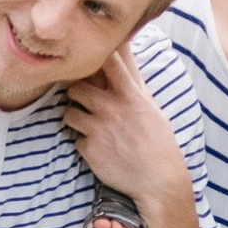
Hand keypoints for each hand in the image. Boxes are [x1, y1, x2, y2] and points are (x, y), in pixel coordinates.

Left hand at [63, 41, 193, 212]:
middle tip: (85, 102)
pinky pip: (75, 139)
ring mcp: (98, 130)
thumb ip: (133, 78)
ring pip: (69, 113)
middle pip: (75, 88)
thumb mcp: (150, 105)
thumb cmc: (158, 140)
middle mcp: (112, 109)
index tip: (90, 59)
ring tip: (89, 124)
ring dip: (76, 117)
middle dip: (77, 94)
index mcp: (130, 95)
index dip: (94, 57)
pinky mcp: (89, 150)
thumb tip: (125, 47)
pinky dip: (83, 143)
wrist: (158, 180)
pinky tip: (98, 147)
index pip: (107, 61)